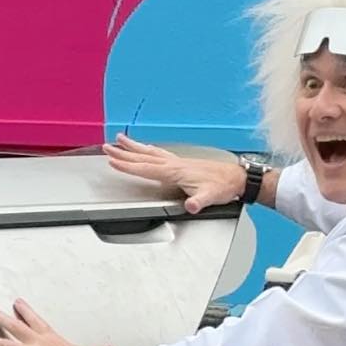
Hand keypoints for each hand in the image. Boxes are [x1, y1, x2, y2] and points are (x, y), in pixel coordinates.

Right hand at [104, 134, 244, 213]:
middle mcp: (174, 164)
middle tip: (107, 147)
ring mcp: (178, 162)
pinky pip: (159, 154)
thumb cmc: (223, 186)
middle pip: (143, 156)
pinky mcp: (183, 163)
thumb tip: (191, 205)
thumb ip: (199, 201)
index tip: (113, 161)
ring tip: (120, 139)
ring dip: (134, 147)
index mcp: (176, 171)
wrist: (237, 178)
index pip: (146, 168)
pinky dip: (148, 150)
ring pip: (150, 152)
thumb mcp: (211, 197)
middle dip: (124, 152)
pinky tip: (147, 149)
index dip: (128, 165)